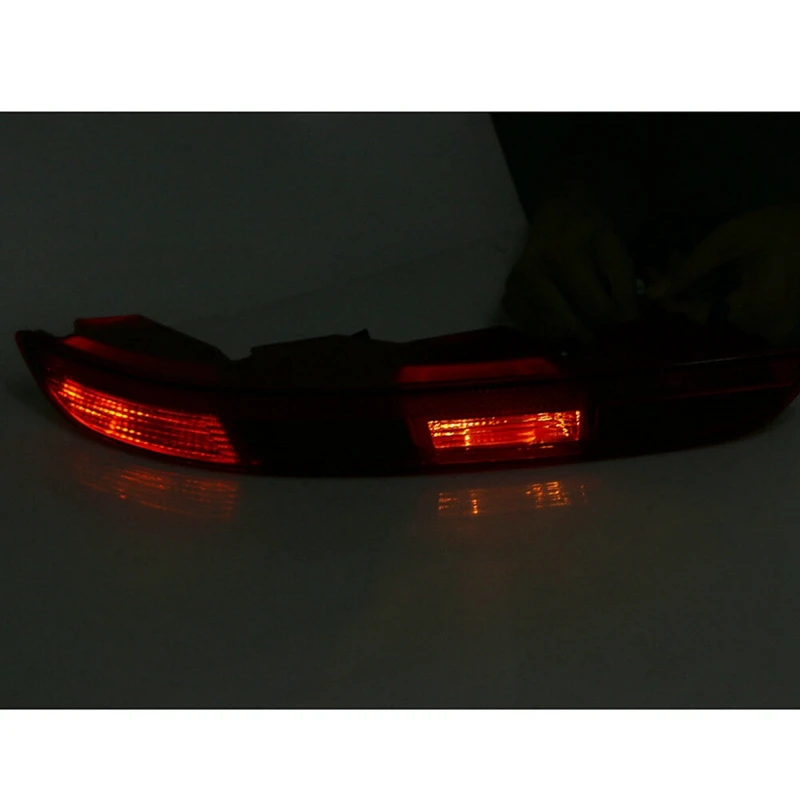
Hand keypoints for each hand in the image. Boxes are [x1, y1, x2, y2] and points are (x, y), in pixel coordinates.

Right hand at [502, 185, 638, 344]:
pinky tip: (563, 321)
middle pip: (571, 327)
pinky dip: (551, 334)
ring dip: (572, 336)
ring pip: (550, 334)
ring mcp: (517, 287)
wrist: (558, 213)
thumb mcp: (616, 247)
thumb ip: (626, 286)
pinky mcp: (509, 297)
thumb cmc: (591, 230)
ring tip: (587, 324)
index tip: (627, 317)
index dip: (619, 320)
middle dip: (594, 331)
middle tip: (606, 324)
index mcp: (564, 257)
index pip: (598, 311)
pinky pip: (532, 332)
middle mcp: (534, 273)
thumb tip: (629, 322)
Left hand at [648, 204, 799, 344]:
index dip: (674, 301)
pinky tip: (709, 274)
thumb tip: (654, 293)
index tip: (650, 287)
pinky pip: (741, 310)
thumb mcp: (731, 239)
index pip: (700, 315)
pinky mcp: (778, 321)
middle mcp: (765, 328)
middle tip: (661, 271)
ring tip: (679, 266)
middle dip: (686, 291)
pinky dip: (723, 294)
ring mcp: (774, 327)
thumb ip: (690, 268)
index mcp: (755, 310)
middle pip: (711, 314)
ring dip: (702, 292)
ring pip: (724, 313)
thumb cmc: (781, 226)